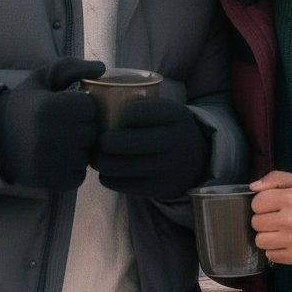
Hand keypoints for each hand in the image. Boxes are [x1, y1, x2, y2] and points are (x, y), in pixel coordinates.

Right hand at [0, 59, 104, 190]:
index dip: (83, 106)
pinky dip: (74, 169)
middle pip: (91, 132)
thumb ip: (71, 67)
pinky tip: (60, 159)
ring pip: (87, 155)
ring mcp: (49, 162)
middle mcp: (49, 136)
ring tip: (63, 142)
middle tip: (68, 125)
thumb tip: (101, 68)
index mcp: (48, 107)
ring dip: (81, 149)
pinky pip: (79, 176)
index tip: (71, 107)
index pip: (90, 107)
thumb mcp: (43, 78)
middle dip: (84, 127)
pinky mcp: (49, 182)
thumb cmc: (25, 105)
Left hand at [94, 97, 208, 198]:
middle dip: (105, 141)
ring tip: (96, 156)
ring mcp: (167, 167)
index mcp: (174, 115)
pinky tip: (106, 172)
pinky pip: (124, 185)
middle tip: (97, 139)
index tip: (112, 114)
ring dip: (102, 162)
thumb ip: (140, 105)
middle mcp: (173, 141)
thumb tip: (97, 103)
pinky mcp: (158, 188)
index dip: (121, 114)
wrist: (195, 159)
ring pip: (122, 167)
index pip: (138, 112)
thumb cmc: (167, 128)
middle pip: (127, 142)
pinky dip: (109, 178)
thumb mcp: (164, 110)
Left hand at [250, 171, 291, 265]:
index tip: (272, 203)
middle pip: (256, 223)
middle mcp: (290, 221)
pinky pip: (271, 255)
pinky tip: (285, 240)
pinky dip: (275, 248)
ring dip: (267, 235)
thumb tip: (252, 187)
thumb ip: (274, 179)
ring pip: (260, 241)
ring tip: (279, 229)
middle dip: (263, 218)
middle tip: (276, 216)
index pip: (257, 203)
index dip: (262, 202)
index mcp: (290, 198)